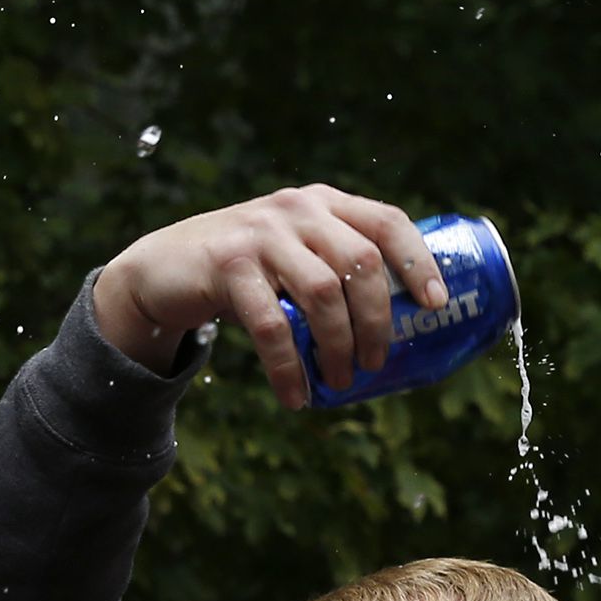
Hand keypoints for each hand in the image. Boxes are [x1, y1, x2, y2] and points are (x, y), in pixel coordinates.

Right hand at [92, 185, 449, 406]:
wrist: (164, 268)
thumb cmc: (245, 271)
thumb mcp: (293, 253)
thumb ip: (332, 269)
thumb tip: (397, 330)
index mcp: (324, 204)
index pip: (387, 221)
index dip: (418, 261)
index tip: (435, 303)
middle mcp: (297, 210)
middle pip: (361, 263)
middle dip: (377, 321)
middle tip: (376, 363)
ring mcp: (262, 234)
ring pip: (322, 294)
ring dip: (338, 347)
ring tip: (341, 381)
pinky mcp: (229, 266)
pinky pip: (272, 326)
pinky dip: (289, 368)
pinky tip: (297, 396)